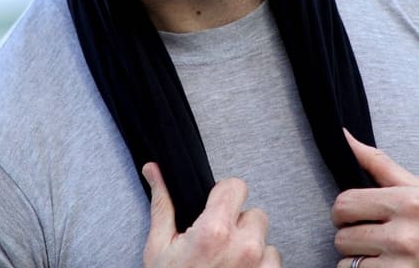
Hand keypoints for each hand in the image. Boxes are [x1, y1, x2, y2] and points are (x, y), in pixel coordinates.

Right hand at [142, 162, 281, 266]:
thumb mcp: (159, 247)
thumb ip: (163, 202)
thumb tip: (154, 169)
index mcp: (215, 231)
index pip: (236, 186)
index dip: (223, 195)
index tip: (215, 209)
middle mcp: (243, 248)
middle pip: (254, 213)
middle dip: (238, 224)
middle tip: (218, 245)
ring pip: (266, 241)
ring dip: (251, 250)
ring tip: (227, 266)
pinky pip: (273, 265)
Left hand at [332, 129, 418, 265]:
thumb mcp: (413, 188)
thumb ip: (376, 163)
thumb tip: (344, 135)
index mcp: (406, 204)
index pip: (345, 204)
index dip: (343, 211)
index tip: (353, 216)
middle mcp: (404, 237)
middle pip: (342, 237)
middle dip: (350, 237)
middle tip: (369, 237)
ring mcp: (402, 266)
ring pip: (348, 264)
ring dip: (357, 260)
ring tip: (380, 255)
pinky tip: (384, 267)